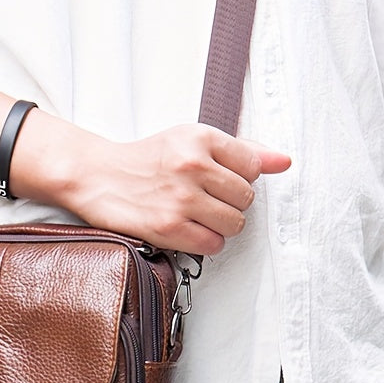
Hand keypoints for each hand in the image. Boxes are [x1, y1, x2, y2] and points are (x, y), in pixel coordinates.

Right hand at [56, 123, 290, 255]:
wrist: (98, 176)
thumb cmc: (150, 159)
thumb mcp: (193, 141)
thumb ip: (243, 150)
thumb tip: (285, 161)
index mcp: (201, 138)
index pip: (253, 168)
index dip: (239, 178)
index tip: (217, 179)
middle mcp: (192, 165)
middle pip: (247, 198)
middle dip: (230, 203)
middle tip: (205, 198)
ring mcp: (181, 198)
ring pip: (235, 224)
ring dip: (221, 225)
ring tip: (198, 214)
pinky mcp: (168, 227)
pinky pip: (214, 244)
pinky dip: (206, 241)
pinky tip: (189, 228)